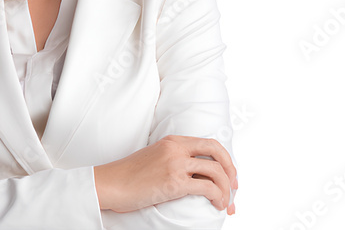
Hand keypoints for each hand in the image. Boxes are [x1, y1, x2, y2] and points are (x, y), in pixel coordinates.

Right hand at [94, 135, 237, 213]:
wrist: (109, 183)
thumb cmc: (128, 176)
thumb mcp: (154, 157)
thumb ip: (174, 158)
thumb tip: (195, 175)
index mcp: (173, 141)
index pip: (209, 143)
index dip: (224, 158)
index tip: (229, 174)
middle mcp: (177, 148)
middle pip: (217, 152)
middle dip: (231, 170)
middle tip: (235, 187)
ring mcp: (175, 164)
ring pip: (215, 171)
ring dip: (226, 189)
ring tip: (226, 203)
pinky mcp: (174, 182)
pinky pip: (206, 187)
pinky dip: (217, 196)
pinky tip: (216, 204)